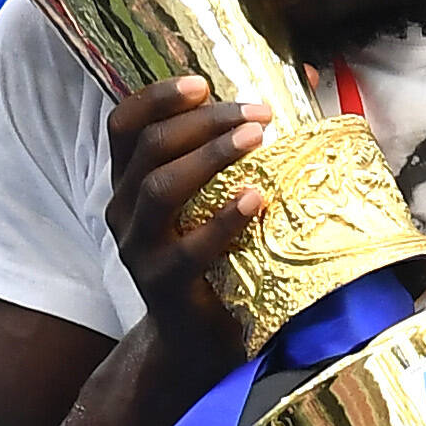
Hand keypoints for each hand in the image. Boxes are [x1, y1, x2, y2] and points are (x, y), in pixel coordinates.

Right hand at [103, 76, 270, 389]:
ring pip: (159, 187)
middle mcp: (124, 210)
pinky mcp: (164, 285)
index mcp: (130, 183)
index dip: (157, 97)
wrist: (193, 343)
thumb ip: (234, 152)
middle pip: (150, 147)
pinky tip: (255, 199)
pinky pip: (189, 248)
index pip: (124, 126)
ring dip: (208, 155)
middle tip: (256, 113)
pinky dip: (223, 219)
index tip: (201, 83)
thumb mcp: (208, 203)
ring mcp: (140, 249)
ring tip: (255, 139)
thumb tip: (301, 82)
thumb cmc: (212, 260)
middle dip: (203, 121)